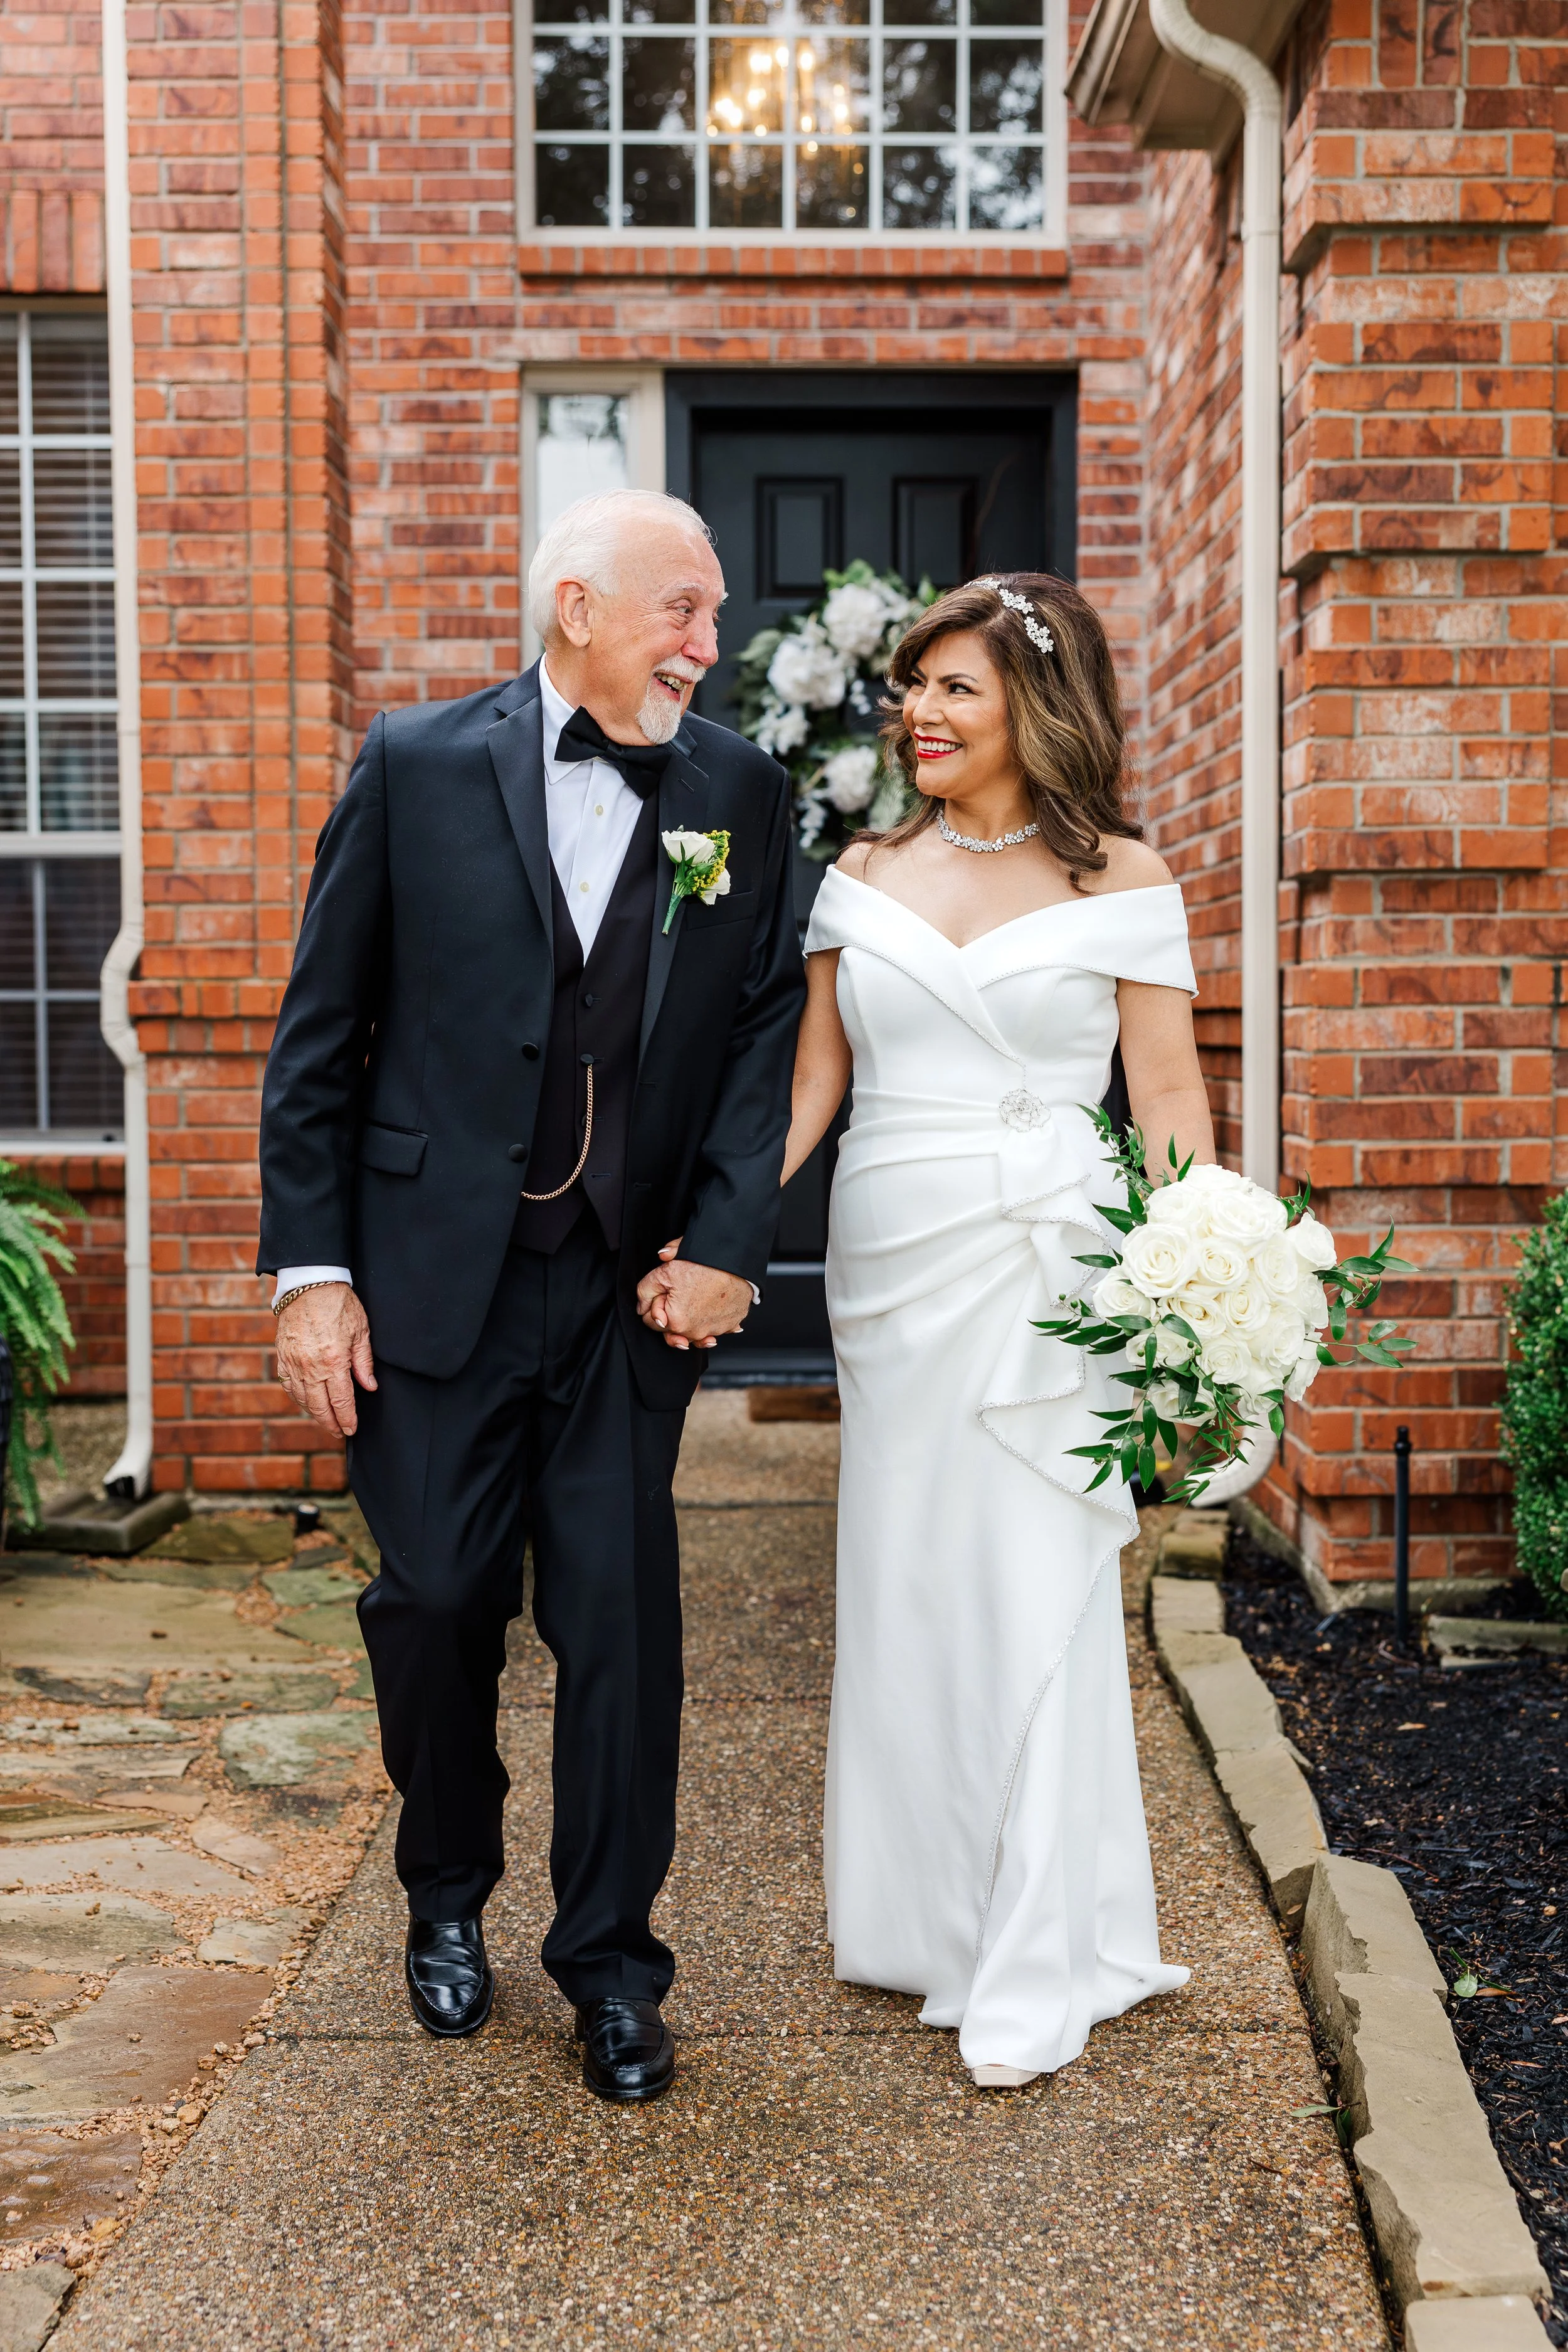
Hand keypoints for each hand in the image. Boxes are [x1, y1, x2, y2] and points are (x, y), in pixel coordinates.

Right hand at [274, 1283, 376, 1436]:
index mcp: (334, 1361)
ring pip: (302, 1399)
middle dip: (330, 1423)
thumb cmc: (339, 1304)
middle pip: (319, 1406)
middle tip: (339, 1432)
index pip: (341, 1401)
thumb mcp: (361, 1330)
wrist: (309, 1284)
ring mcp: (293, 1363)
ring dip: (314, 1414)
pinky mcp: (282, 1356)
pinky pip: (288, 1385)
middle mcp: (311, 1367)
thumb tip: (369, 1387)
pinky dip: (297, 1398)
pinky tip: (306, 1402)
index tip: (351, 1429)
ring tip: (326, 1421)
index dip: (346, 1419)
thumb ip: (364, 1362)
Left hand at [636, 1246, 752, 1351]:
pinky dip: (713, 1318)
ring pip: (694, 1329)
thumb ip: (645, 1290)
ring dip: (692, 1318)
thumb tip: (641, 1305)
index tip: (665, 1291)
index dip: (655, 1304)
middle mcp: (696, 1333)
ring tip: (695, 1299)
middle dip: (672, 1314)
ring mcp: (715, 1330)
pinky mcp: (731, 1324)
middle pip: (673, 1329)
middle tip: (680, 1293)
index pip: (651, 1322)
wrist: (736, 1261)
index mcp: (676, 1323)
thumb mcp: (664, 1271)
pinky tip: (712, 1306)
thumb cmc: (704, 1265)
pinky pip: (716, 1326)